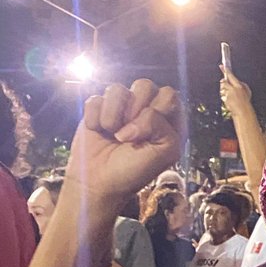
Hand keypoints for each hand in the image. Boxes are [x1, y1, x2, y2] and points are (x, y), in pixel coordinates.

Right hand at [64, 80, 183, 206]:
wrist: (100, 182)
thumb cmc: (136, 169)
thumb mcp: (164, 152)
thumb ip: (160, 126)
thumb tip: (131, 120)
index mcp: (168, 118)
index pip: (169, 94)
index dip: (157, 110)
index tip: (150, 133)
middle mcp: (146, 108)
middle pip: (144, 84)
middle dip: (135, 109)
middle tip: (129, 133)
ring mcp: (121, 107)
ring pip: (116, 89)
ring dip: (113, 116)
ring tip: (113, 134)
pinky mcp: (98, 109)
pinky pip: (95, 99)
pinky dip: (95, 119)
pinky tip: (99, 132)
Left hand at [219, 65, 251, 112]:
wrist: (243, 111)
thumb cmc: (245, 102)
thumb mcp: (247, 91)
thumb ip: (241, 84)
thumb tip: (235, 80)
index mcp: (239, 86)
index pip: (231, 76)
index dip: (225, 70)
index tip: (221, 66)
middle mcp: (233, 89)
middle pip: (224, 82)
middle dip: (224, 83)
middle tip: (227, 87)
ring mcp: (228, 94)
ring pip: (222, 88)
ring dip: (224, 91)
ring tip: (230, 96)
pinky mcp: (225, 98)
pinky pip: (222, 95)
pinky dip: (224, 97)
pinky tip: (229, 100)